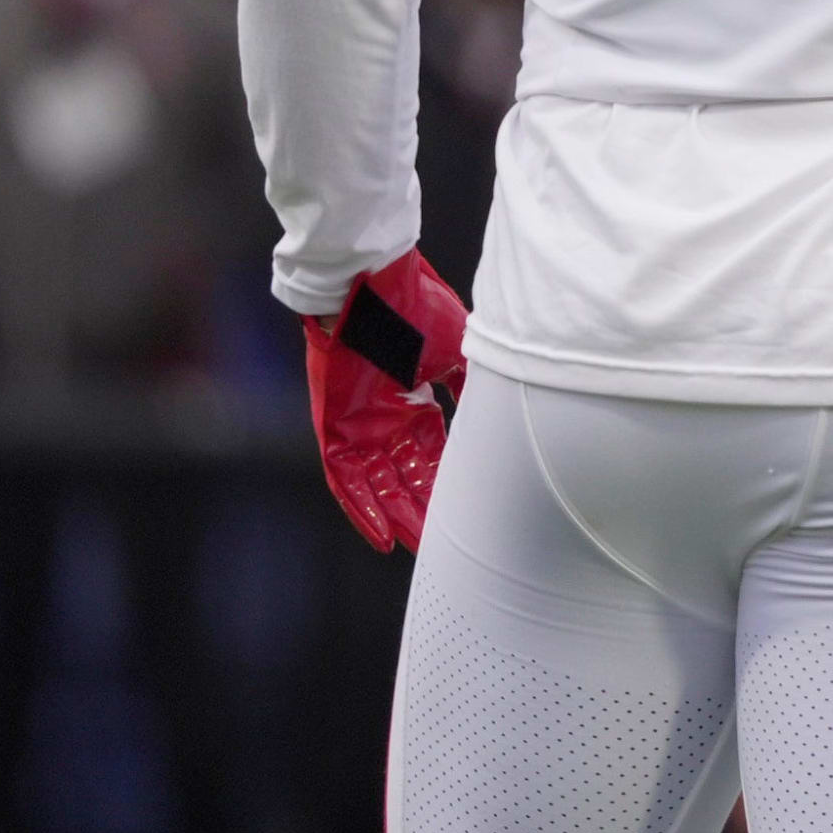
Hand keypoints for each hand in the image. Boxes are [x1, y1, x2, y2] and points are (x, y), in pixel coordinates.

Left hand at [301, 249, 468, 552]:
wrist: (366, 286)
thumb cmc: (414, 309)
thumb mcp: (456, 350)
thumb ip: (471, 385)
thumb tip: (498, 413)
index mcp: (417, 402)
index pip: (436, 455)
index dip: (450, 483)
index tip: (469, 512)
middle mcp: (389, 420)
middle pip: (409, 476)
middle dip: (425, 508)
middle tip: (444, 543)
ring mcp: (360, 426)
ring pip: (380, 484)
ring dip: (396, 513)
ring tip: (415, 545)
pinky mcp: (334, 428)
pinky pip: (345, 478)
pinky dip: (360, 507)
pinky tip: (378, 533)